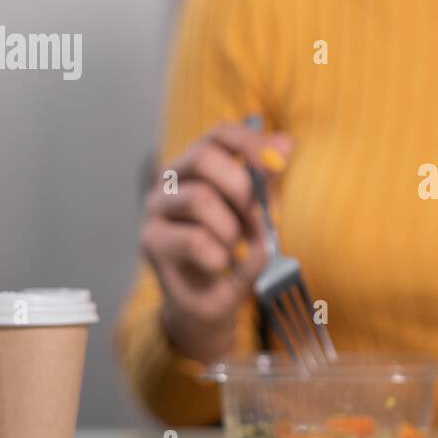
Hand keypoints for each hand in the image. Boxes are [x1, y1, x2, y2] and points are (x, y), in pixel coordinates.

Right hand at [140, 122, 292, 360]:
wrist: (210, 303)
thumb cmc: (235, 253)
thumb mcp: (258, 215)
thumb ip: (267, 181)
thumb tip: (286, 143)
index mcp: (200, 165)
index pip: (219, 134)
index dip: (249, 141)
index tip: (278, 163)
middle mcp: (172, 180)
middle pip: (202, 157)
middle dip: (240, 186)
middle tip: (258, 217)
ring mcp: (156, 208)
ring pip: (199, 199)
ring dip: (231, 228)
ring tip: (236, 247)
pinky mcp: (151, 241)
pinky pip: (194, 240)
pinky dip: (219, 256)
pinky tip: (220, 265)